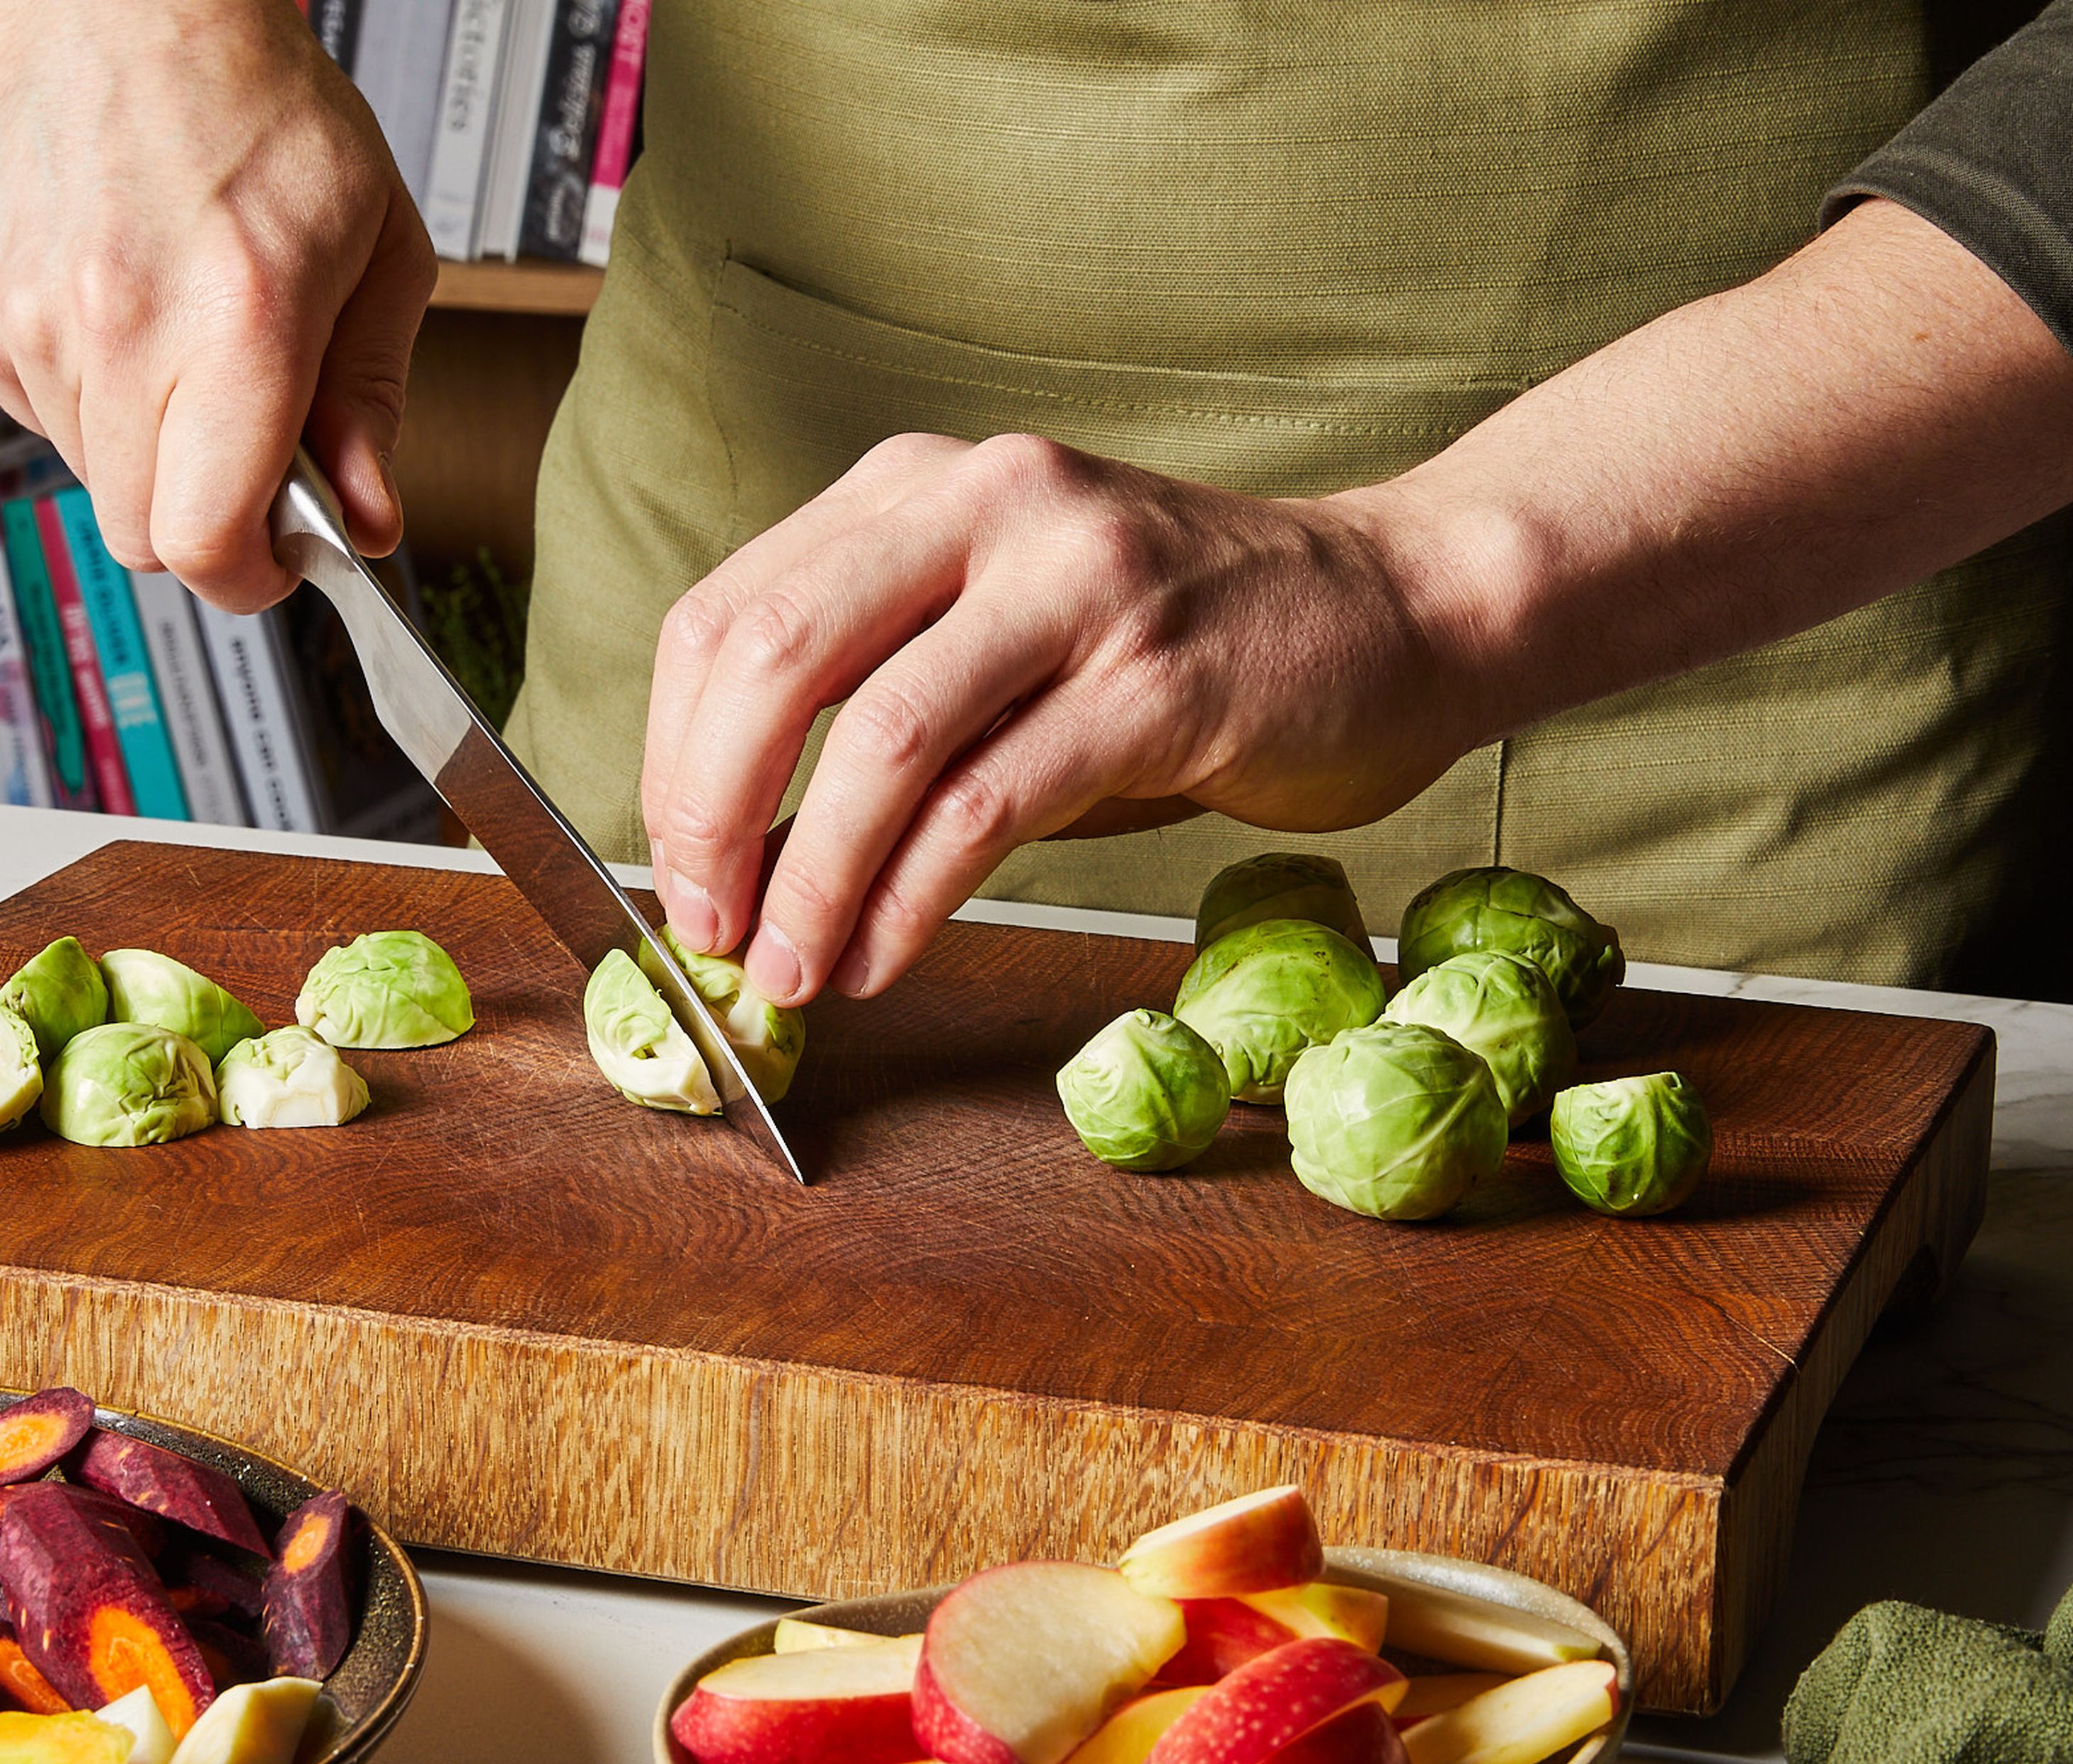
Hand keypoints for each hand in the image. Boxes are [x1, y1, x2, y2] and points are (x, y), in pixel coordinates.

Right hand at [0, 0, 435, 607]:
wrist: (121, 8)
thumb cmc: (261, 114)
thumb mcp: (378, 252)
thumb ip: (371, 403)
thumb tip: (366, 522)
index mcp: (237, 323)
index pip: (206, 540)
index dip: (248, 579)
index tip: (277, 562)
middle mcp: (118, 331)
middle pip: (145, 536)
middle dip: (204, 522)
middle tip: (248, 452)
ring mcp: (30, 325)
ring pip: (94, 482)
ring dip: (147, 451)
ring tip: (182, 344)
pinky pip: (40, 420)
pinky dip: (90, 401)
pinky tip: (123, 315)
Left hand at [640, 433, 1475, 1004]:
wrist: (1401, 609)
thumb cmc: (1186, 641)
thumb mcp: (1004, 632)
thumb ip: (877, 706)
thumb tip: (741, 854)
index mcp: (921, 484)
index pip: (726, 614)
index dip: (671, 758)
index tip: (674, 869)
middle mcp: (989, 504)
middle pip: (773, 658)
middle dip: (710, 815)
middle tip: (707, 928)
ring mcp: (1079, 583)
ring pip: (880, 740)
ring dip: (811, 880)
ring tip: (788, 970)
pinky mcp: (1159, 682)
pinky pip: (990, 805)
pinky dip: (911, 899)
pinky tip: (883, 956)